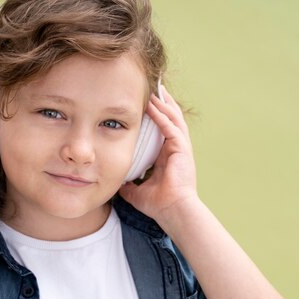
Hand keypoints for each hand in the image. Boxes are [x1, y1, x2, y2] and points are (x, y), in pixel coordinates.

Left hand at [119, 85, 198, 223]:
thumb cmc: (159, 205)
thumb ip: (128, 184)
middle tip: (155, 87)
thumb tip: (116, 182)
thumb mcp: (137, 191)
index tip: (147, 103)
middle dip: (164, 102)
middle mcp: (176, 149)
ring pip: (173, 118)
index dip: (157, 115)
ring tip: (155, 89)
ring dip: (164, 103)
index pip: (163, 129)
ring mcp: (181, 148)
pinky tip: (154, 105)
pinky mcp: (181, 149)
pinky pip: (171, 127)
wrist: (172, 211)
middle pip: (171, 119)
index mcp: (167, 156)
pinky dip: (163, 115)